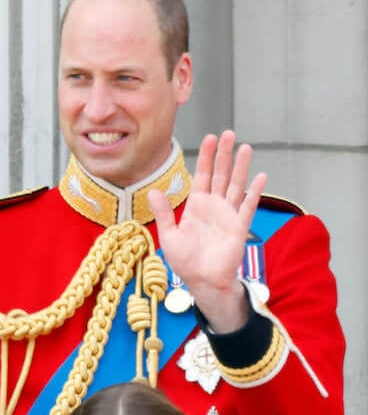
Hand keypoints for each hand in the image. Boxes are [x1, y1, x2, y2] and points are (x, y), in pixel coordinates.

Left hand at [149, 130, 267, 332]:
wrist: (202, 281)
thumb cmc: (185, 261)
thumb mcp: (169, 235)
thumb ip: (164, 212)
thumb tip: (154, 191)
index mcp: (196, 206)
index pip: (201, 176)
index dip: (205, 157)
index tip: (209, 138)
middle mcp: (214, 206)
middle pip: (220, 174)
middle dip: (223, 155)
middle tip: (228, 134)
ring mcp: (228, 215)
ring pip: (235, 185)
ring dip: (240, 167)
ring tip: (244, 147)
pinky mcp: (239, 226)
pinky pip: (248, 206)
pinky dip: (254, 192)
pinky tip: (261, 176)